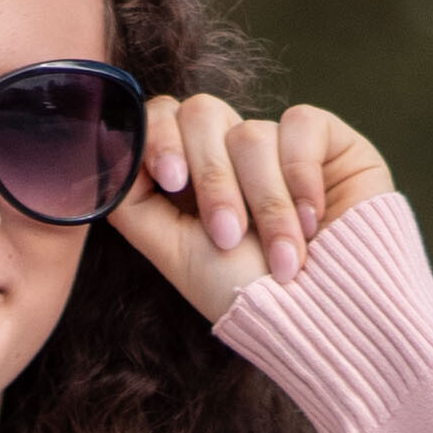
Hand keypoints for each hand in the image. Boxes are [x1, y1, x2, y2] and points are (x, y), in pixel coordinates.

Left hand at [106, 92, 391, 319]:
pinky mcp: (329, 141)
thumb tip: (104, 147)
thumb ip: (132, 200)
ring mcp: (280, 145)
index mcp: (193, 176)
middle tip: (229, 237)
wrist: (325, 319)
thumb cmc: (249, 296)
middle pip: (201, 114)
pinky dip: (302, 177)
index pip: (164, 116)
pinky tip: (315, 222)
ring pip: (251, 132)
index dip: (160, 135)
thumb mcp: (173, 253)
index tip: (169, 179)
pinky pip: (301, 124)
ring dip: (265, 204)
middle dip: (212, 180)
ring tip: (285, 259)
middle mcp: (233, 154)